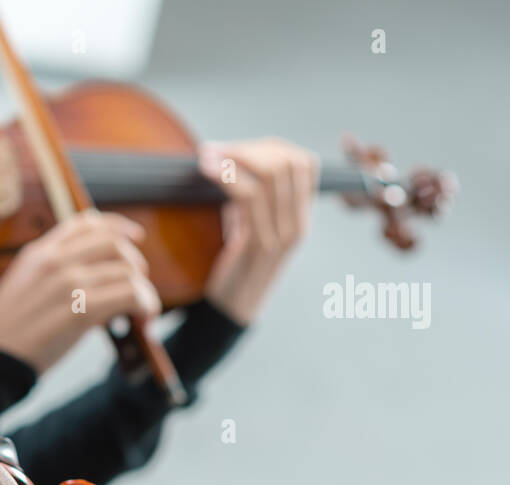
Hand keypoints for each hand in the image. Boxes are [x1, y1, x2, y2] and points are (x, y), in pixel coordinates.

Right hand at [0, 210, 162, 372]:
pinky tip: (143, 321)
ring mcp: (68, 284)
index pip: (87, 223)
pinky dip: (145, 306)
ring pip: (128, 271)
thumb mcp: (22, 287)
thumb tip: (94, 278)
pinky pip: (130, 295)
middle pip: (115, 244)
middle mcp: (55, 261)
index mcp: (38, 253)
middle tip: (138, 288)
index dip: (118, 227)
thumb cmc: (6, 333)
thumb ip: (52, 274)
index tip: (135, 238)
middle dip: (136, 264)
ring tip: (143, 312)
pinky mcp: (81, 310)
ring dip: (144, 292)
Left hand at [198, 137, 319, 323]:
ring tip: (206, 156)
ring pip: (271, 174)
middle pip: (287, 162)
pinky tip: (208, 171)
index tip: (235, 148)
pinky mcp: (261, 245)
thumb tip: (233, 161)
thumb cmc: (234, 268)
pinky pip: (249, 197)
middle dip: (248, 149)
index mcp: (301, 217)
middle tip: (214, 150)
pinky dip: (227, 177)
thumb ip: (250, 198)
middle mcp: (299, 224)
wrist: (230, 311)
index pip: (303, 162)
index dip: (269, 147)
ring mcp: (284, 235)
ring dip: (233, 157)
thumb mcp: (247, 226)